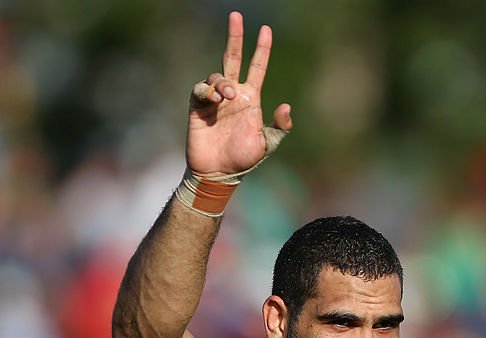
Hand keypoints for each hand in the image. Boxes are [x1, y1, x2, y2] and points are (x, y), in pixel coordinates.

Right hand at [186, 11, 292, 177]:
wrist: (219, 172)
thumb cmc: (243, 158)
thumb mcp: (267, 144)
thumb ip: (279, 127)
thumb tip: (286, 106)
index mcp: (250, 99)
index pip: (257, 68)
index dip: (262, 49)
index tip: (266, 30)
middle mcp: (233, 94)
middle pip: (233, 58)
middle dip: (235, 37)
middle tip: (237, 16)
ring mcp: (215, 99)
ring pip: (218, 75)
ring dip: (223, 82)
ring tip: (228, 96)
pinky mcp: (198, 106)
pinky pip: (201, 89)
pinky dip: (208, 90)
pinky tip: (216, 101)